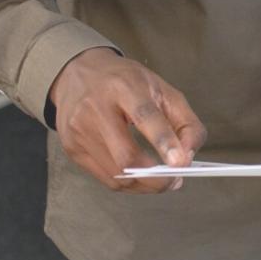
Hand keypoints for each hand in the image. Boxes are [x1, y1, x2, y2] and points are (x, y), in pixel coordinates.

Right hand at [48, 47, 206, 192]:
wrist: (79, 74)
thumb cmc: (127, 83)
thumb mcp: (163, 90)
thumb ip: (185, 121)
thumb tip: (188, 156)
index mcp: (124, 86)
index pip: (145, 116)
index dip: (164, 141)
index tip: (181, 163)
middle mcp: (97, 108)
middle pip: (126, 155)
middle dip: (155, 177)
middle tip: (175, 181)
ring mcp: (80, 131)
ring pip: (116, 173)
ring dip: (144, 185)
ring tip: (161, 180)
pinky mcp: (71, 148)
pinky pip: (104, 177)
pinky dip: (128, 183)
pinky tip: (140, 176)